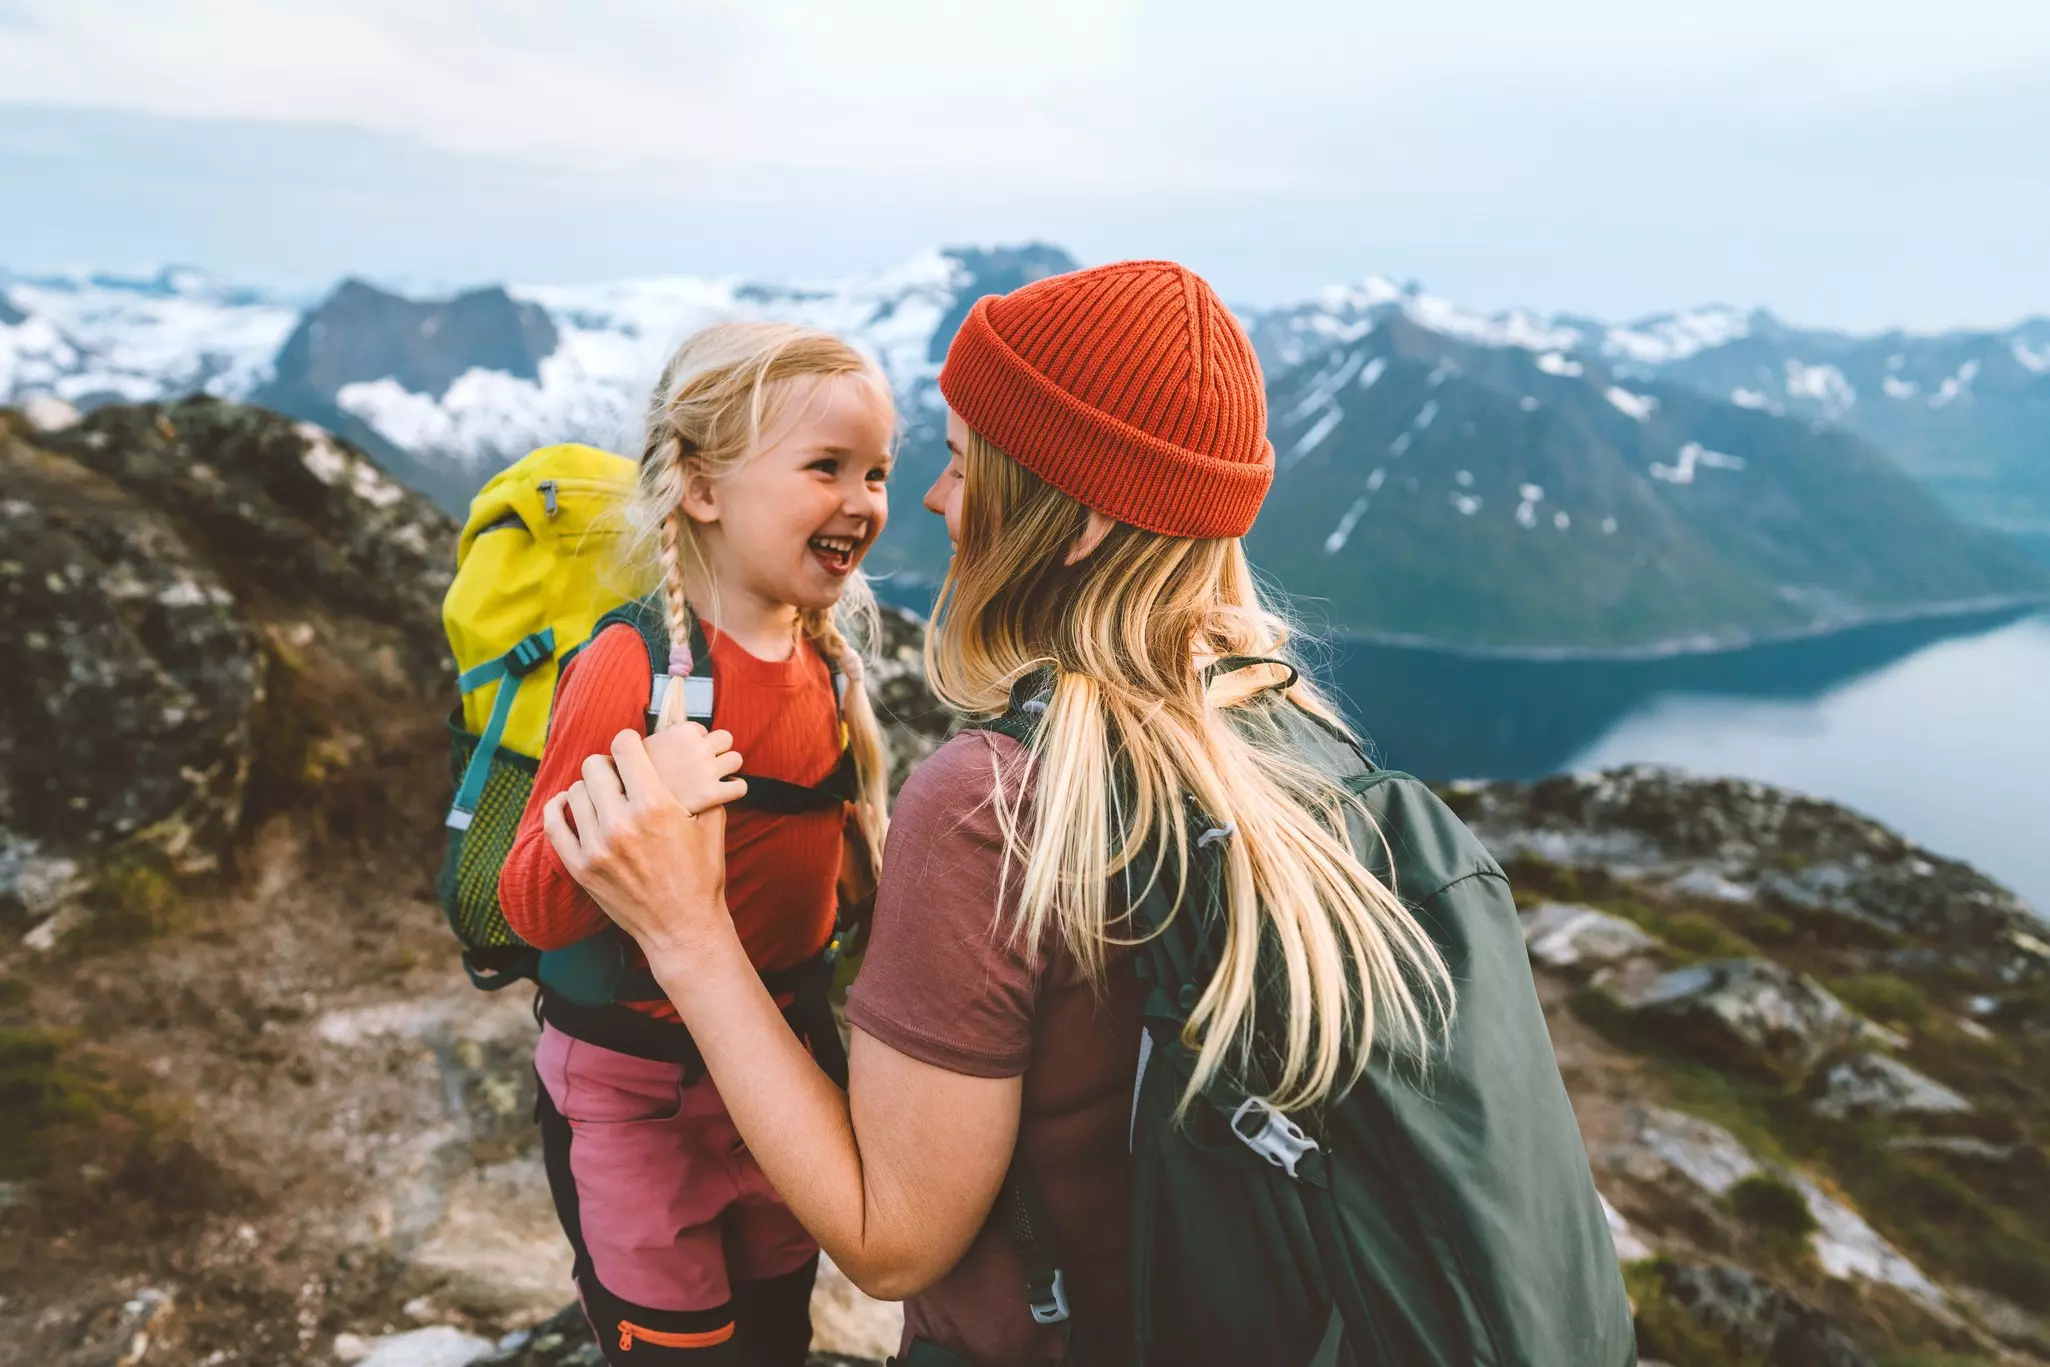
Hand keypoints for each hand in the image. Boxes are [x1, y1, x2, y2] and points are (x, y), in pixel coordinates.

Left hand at [541, 727, 743, 959]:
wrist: (682, 927)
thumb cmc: (700, 877)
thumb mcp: (711, 824)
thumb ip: (700, 787)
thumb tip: (692, 759)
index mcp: (655, 806)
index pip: (624, 748)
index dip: (628, 740)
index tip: (631, 745)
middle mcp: (621, 823)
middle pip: (594, 767)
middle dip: (608, 764)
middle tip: (618, 774)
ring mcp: (596, 847)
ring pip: (575, 792)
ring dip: (589, 787)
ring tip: (602, 794)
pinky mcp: (581, 868)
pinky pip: (554, 825)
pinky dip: (558, 808)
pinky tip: (567, 803)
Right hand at [646, 721, 747, 818]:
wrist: (636, 808)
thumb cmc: (633, 779)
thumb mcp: (639, 749)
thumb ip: (658, 739)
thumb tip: (663, 734)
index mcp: (682, 732)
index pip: (701, 729)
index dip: (694, 742)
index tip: (684, 754)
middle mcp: (698, 748)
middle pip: (726, 738)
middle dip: (718, 749)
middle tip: (705, 763)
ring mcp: (707, 770)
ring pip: (736, 759)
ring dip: (727, 767)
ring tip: (714, 777)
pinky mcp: (713, 793)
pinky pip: (740, 787)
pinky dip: (735, 789)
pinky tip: (723, 792)